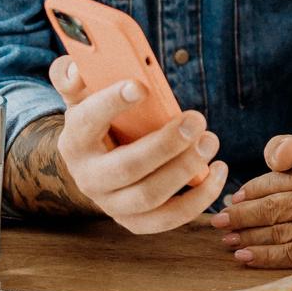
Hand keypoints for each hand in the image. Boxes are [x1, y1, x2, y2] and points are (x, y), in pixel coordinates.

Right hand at [50, 57, 227, 233]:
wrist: (99, 166)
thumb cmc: (100, 123)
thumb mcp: (83, 98)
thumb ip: (73, 77)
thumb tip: (76, 68)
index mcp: (75, 141)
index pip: (87, 122)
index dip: (111, 104)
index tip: (141, 86)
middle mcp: (89, 178)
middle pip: (127, 167)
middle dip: (166, 145)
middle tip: (196, 120)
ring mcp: (112, 204)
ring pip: (150, 196)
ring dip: (186, 169)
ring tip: (210, 141)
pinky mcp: (136, 221)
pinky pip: (169, 218)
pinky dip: (199, 198)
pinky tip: (218, 170)